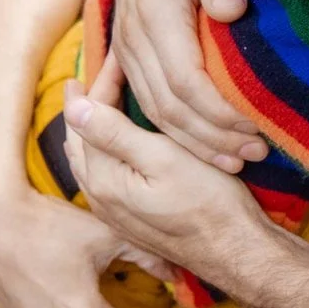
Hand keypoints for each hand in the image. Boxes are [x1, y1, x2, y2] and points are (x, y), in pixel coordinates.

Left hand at [61, 94, 273, 281]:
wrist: (235, 252)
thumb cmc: (208, 203)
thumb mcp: (163, 159)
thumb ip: (114, 132)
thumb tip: (73, 105)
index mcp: (103, 178)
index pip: (90, 119)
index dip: (102, 82)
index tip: (117, 55)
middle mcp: (99, 197)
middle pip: (82, 140)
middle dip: (86, 106)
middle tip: (87, 75)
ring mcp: (113, 211)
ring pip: (89, 160)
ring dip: (91, 129)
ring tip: (91, 105)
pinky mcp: (130, 219)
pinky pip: (104, 176)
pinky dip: (103, 151)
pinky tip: (113, 146)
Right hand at [109, 0, 270, 171]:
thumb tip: (231, 12)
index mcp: (156, 8)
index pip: (186, 81)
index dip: (221, 114)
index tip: (258, 127)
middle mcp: (136, 33)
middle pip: (170, 106)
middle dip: (213, 138)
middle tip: (257, 154)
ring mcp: (129, 44)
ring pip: (155, 110)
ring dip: (195, 141)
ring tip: (238, 159)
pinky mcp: (130, 49)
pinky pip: (146, 99)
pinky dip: (175, 128)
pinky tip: (205, 143)